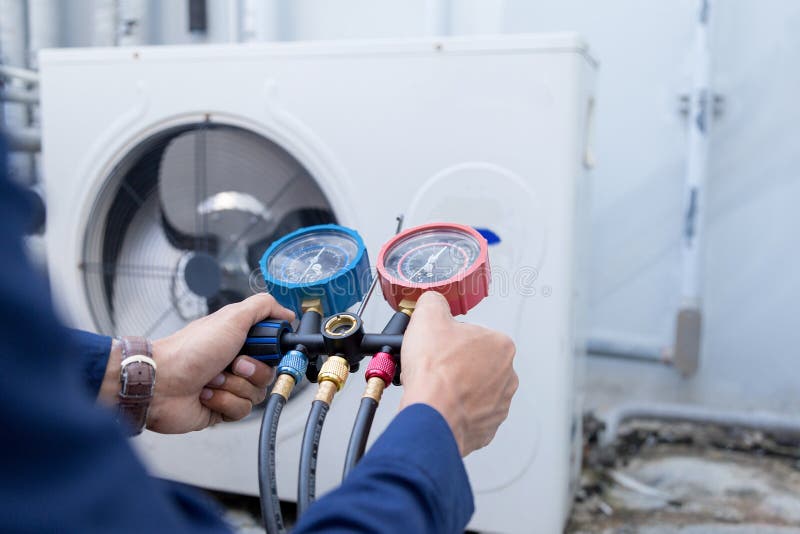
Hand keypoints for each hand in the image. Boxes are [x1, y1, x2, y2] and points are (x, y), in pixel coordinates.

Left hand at [144, 293, 293, 432]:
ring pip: (256, 393)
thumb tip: (287, 312)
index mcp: (239, 339)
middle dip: (252, 370)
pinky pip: (241, 410)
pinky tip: (206, 394)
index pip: (274, 347)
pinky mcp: (222, 408)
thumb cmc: (190, 350)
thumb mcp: (232, 317)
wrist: (161, 383)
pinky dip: (224, 401)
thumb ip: (262, 307)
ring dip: (234, 386)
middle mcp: (235, 362)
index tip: (265, 348)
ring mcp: (229, 386)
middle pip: (269, 372)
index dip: (272, 351)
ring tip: (212, 379)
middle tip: (234, 364)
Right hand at [398, 291, 517, 455]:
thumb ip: (434, 301)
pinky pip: (470, 414)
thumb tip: (433, 301)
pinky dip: (456, 411)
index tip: (436, 347)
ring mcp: (500, 404)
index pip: (472, 335)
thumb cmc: (435, 371)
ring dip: (456, 389)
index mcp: (501, 345)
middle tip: (434, 368)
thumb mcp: (427, 316)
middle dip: (455, 365)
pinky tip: (441, 406)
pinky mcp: (488, 427)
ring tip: (436, 389)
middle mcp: (508, 375)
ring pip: (473, 390)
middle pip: (474, 363)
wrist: (432, 416)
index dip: (448, 340)